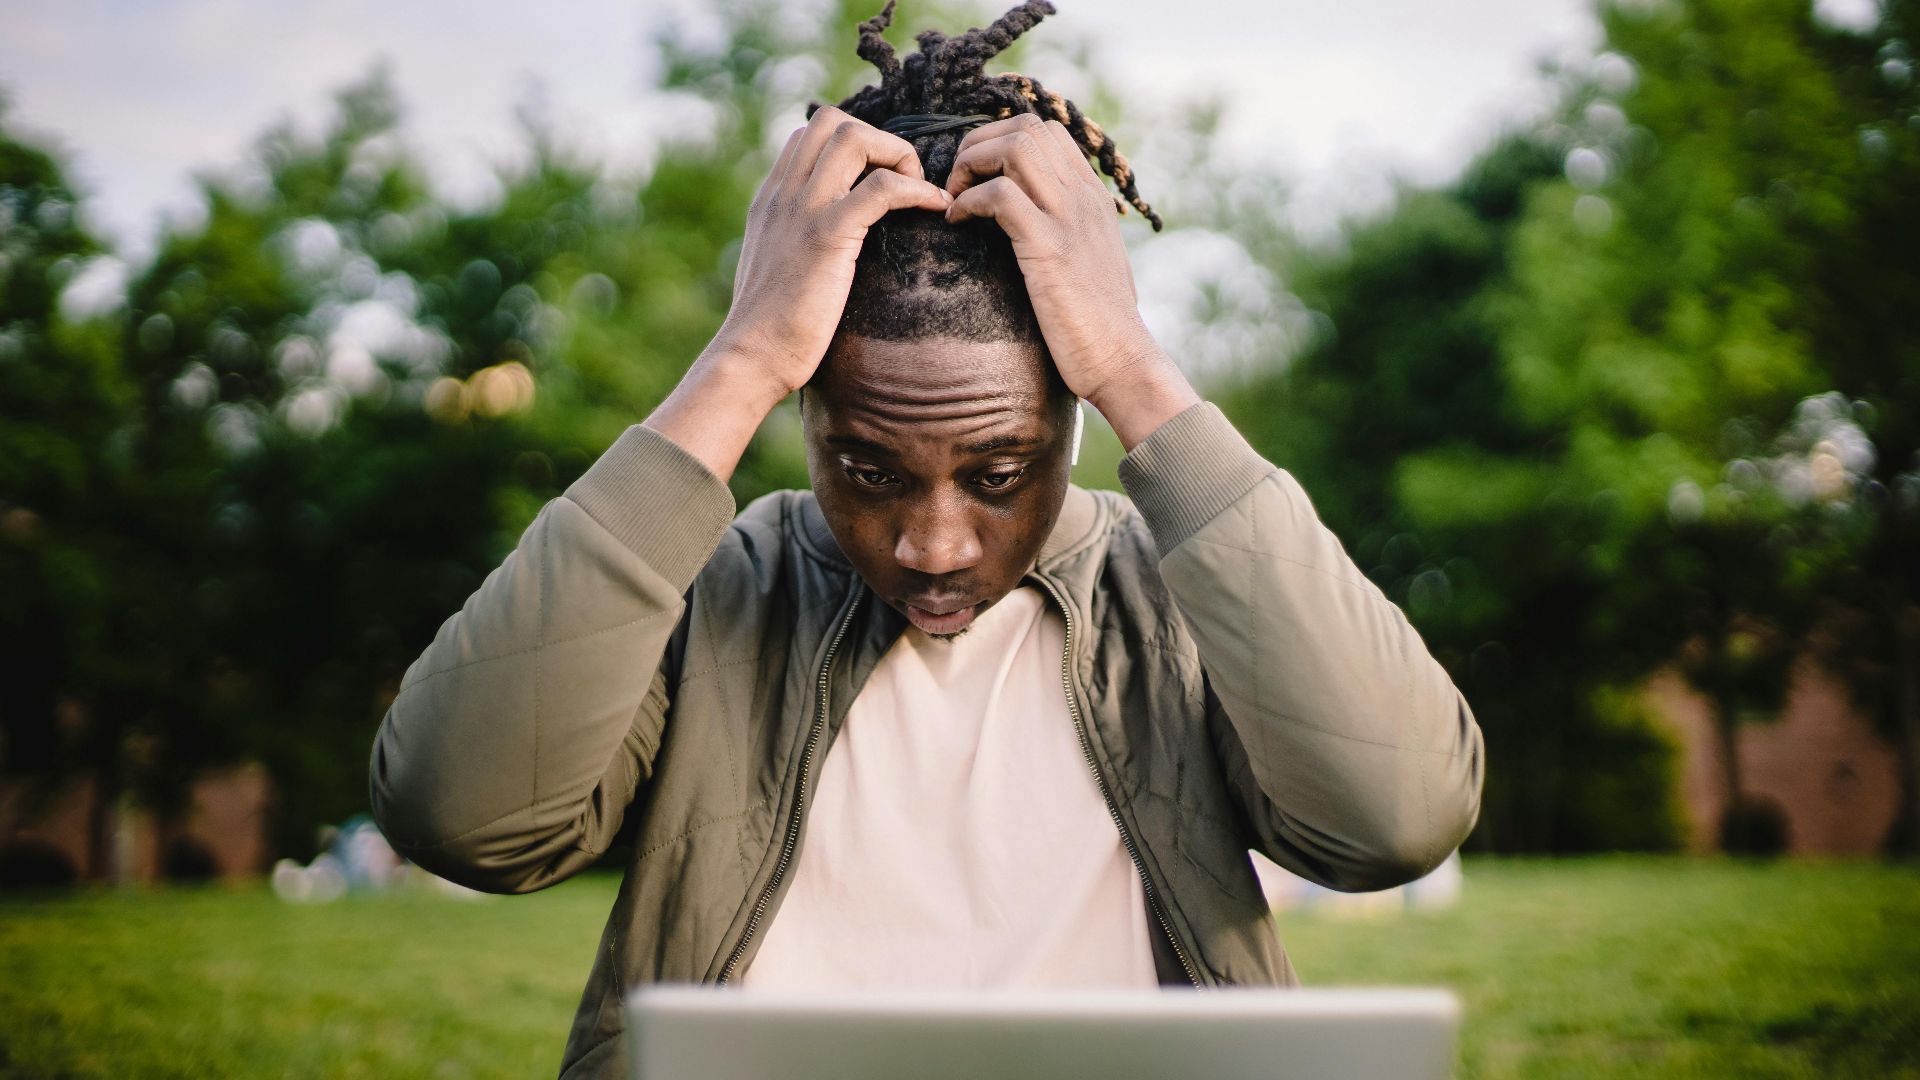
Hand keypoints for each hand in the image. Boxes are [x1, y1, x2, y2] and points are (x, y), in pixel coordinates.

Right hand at [710, 105, 952, 396]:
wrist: (751, 358)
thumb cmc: (770, 329)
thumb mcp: (777, 267)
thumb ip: (794, 240)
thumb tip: (824, 245)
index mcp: (771, 198)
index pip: (809, 134)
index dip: (855, 144)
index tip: (881, 181)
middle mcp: (783, 193)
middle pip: (832, 121)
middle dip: (878, 139)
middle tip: (902, 183)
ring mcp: (802, 210)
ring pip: (854, 137)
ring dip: (897, 156)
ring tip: (918, 192)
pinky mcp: (826, 236)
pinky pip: (881, 188)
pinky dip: (917, 190)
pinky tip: (935, 209)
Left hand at [943, 113, 1195, 446]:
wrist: (1122, 360)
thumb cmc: (1097, 325)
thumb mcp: (1087, 263)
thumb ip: (1066, 233)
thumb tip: (1030, 228)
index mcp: (1092, 197)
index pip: (1046, 131)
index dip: (999, 141)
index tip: (976, 177)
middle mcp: (1083, 197)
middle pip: (1026, 127)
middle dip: (978, 144)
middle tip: (957, 184)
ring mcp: (1069, 218)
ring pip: (1016, 147)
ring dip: (972, 165)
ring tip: (956, 199)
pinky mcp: (1050, 248)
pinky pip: (1001, 195)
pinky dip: (969, 201)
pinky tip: (958, 223)